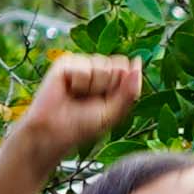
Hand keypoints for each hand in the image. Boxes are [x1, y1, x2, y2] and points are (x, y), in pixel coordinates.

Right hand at [18, 53, 141, 152]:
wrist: (55, 131)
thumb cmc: (84, 124)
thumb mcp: (115, 111)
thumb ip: (129, 89)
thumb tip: (137, 62)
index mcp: (112, 79)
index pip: (128, 70)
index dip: (122, 87)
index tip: (108, 101)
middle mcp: (97, 69)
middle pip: (118, 65)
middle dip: (109, 87)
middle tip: (91, 100)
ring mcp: (81, 64)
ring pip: (103, 66)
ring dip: (94, 86)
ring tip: (79, 96)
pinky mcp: (65, 63)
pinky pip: (84, 68)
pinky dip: (79, 82)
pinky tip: (68, 89)